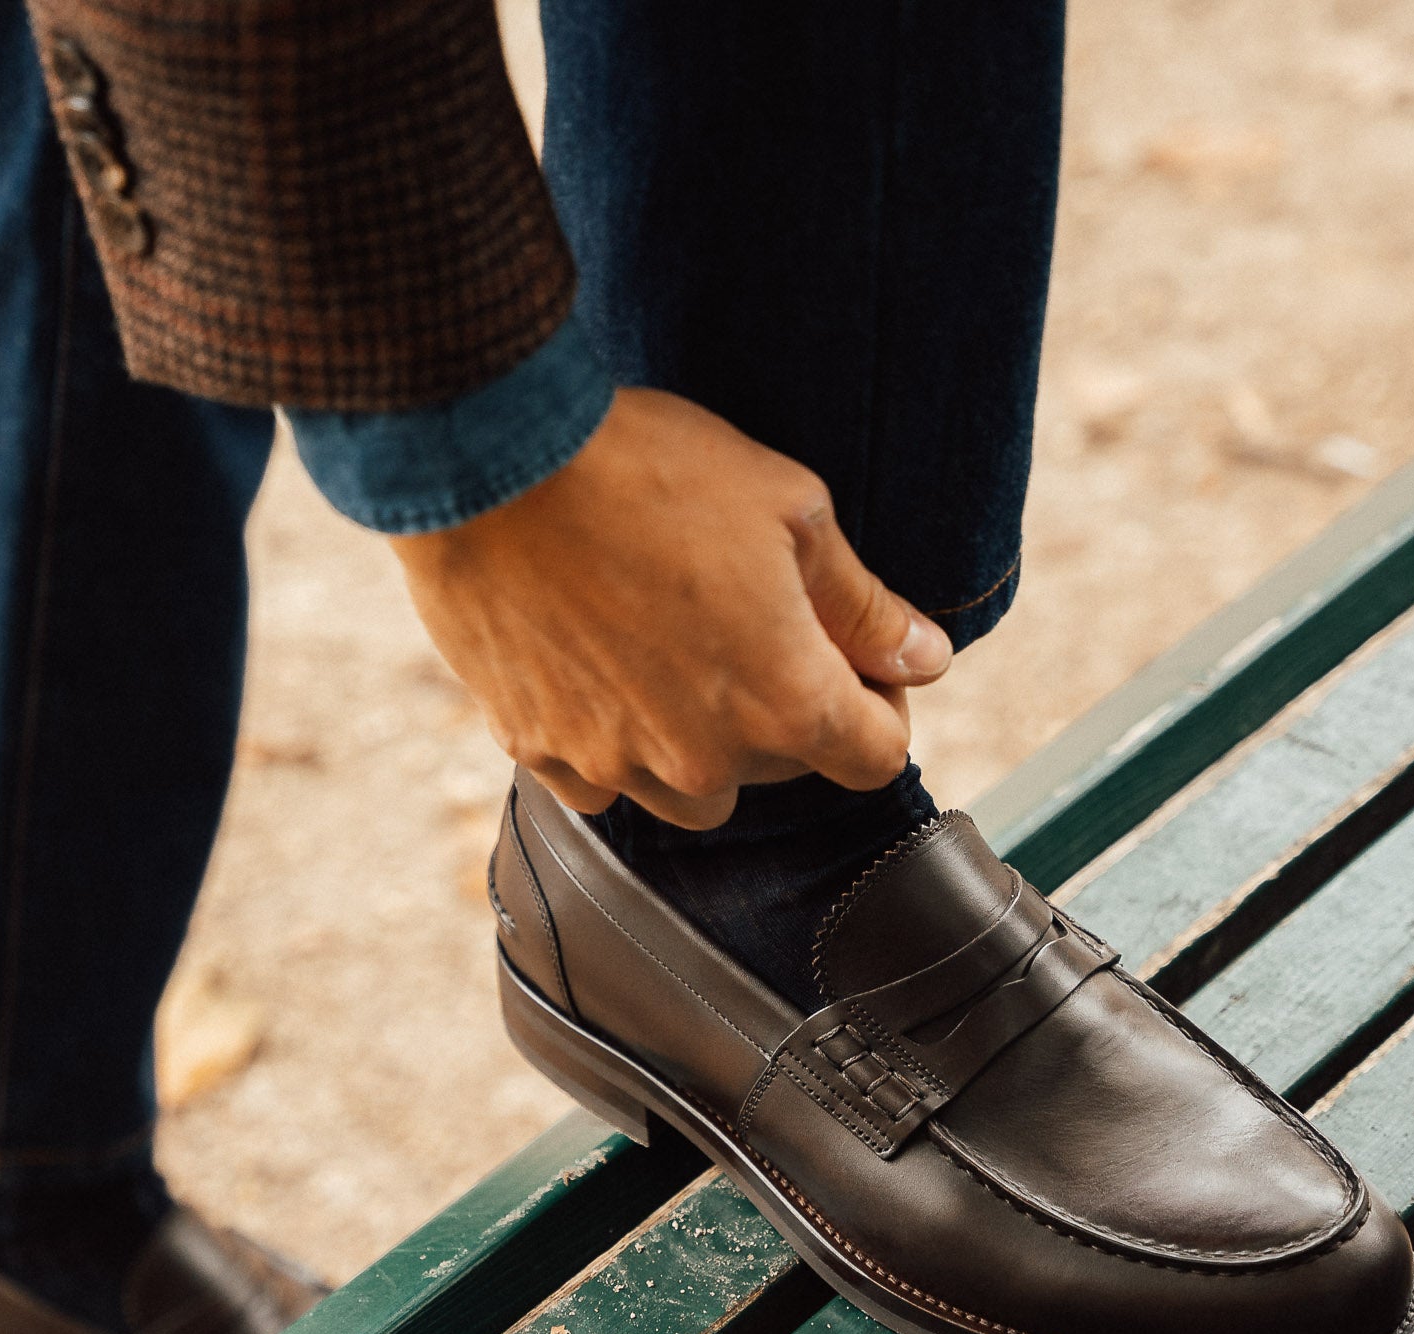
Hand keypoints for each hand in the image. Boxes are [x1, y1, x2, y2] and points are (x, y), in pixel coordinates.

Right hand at [387, 387, 951, 826]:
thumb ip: (863, 605)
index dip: (881, 704)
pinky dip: (612, 738)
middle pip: (782, 770)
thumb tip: (924, 657)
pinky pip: (600, 778)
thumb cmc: (647, 470)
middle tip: (752, 619)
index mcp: (785, 704)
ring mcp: (615, 766)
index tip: (858, 660)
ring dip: (700, 740)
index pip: (874, 756)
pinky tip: (600, 663)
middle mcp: (703, 761)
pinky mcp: (539, 752)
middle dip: (785, 707)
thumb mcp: (789, 510)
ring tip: (672, 647)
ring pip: (690, 791)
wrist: (490, 461)